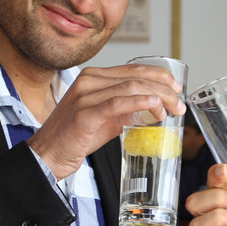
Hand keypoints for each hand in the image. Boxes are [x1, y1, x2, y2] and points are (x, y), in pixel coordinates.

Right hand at [28, 63, 185, 178]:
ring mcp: (86, 95)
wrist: (46, 155)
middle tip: (180, 104)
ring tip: (172, 110)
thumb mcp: (105, 118)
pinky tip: (155, 108)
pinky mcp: (86, 113)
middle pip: (137, 76)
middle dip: (165, 88)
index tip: (176, 88)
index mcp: (94, 77)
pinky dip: (141, 103)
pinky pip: (119, 103)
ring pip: (131, 87)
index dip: (160, 76)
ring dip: (158, 98)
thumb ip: (126, 111)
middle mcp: (89, 80)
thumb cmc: (74, 137)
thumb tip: (151, 110)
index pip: (134, 69)